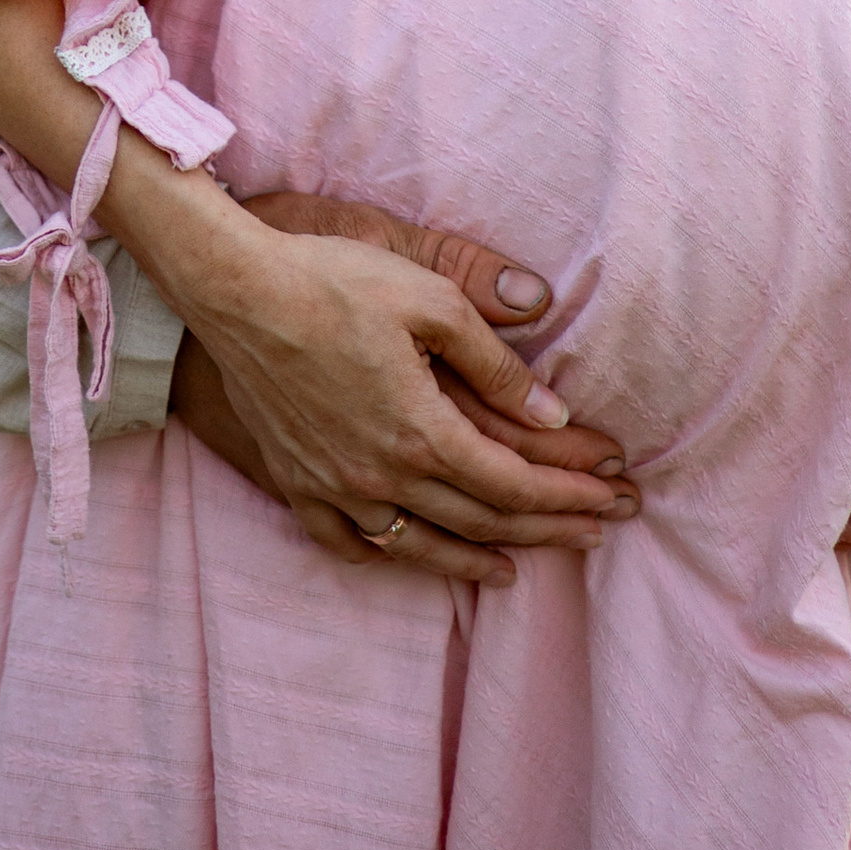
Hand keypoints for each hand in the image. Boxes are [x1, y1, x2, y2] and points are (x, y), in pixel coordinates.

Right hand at [167, 191, 636, 586]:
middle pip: (481, 521)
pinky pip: (347, 542)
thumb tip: (556, 415)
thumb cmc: (336, 281)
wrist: (237, 289)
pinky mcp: (297, 482)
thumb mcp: (431, 302)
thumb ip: (497, 364)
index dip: (570, 494)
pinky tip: (410, 556)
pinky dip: (386, 557)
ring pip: (421, 545)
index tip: (613, 496)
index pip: (514, 483)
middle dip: (548, 528)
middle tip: (597, 531)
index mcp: (422, 430)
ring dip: (476, 560)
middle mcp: (382, 475)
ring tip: (517, 568)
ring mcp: (335, 487)